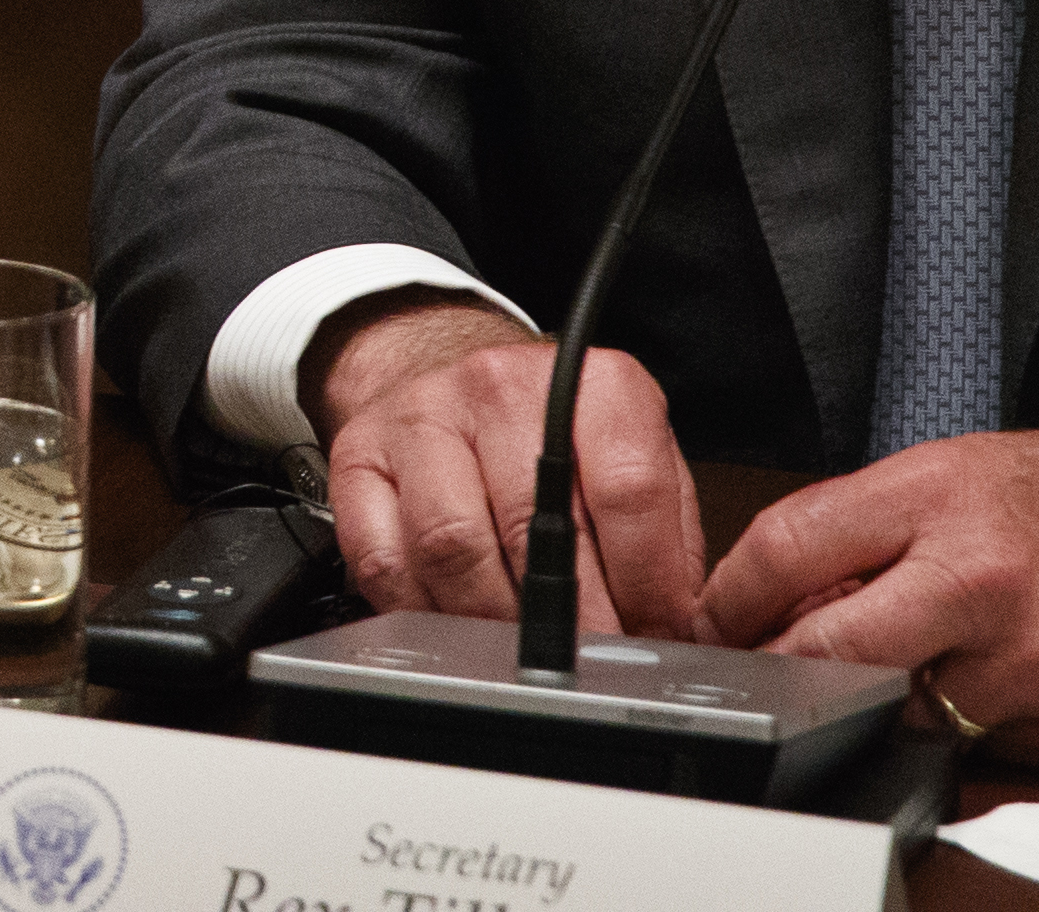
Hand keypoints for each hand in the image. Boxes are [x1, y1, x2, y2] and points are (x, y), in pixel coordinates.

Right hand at [316, 299, 709, 638]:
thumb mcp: (636, 462)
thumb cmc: (556, 437)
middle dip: (574, 620)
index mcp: (590, 382)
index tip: (655, 633)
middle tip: (594, 662)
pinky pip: (384, 559)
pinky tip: (455, 622)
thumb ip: (665, 539)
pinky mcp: (358, 455)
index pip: (626, 490)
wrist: (451, 376)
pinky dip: (422, 611)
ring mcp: (420, 417)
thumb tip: (679, 630)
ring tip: (527, 650)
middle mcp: (500, 387)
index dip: (646, 582)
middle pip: (534, 527)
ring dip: (496, 622)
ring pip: (452, 546)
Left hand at [704, 425, 1038, 763]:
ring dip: (892, 696)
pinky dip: (976, 721)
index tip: (716, 619)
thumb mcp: (952, 471)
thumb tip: (770, 601)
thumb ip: (862, 529)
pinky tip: (1004, 677)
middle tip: (779, 665)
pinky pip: (989, 746)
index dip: (731, 595)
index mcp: (939, 497)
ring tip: (928, 655)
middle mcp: (986, 579)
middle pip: (831, 649)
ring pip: (906, 711)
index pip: (788, 547)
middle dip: (791, 664)